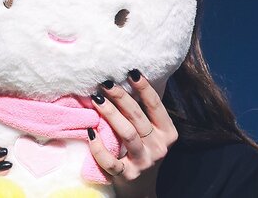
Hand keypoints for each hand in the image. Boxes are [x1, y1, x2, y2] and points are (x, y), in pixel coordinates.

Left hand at [88, 70, 177, 196]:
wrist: (141, 189)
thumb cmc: (142, 150)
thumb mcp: (151, 132)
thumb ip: (144, 111)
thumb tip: (126, 78)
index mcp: (167, 132)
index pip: (156, 105)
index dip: (144, 87)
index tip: (131, 71)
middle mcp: (159, 147)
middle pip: (138, 117)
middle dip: (121, 97)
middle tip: (105, 83)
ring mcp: (144, 162)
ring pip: (127, 134)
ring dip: (110, 114)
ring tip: (96, 99)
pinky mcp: (128, 176)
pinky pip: (111, 161)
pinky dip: (99, 147)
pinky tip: (90, 132)